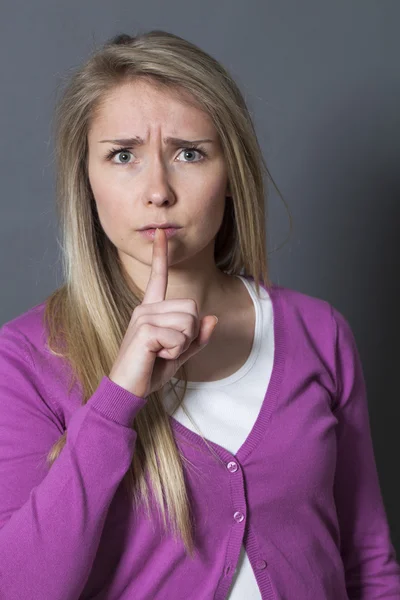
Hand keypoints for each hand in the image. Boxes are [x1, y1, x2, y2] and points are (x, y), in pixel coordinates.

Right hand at [108, 227, 218, 397]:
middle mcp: (145, 308)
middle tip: (169, 349)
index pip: (158, 277)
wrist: (127, 391)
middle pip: (193, 307)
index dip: (161, 255)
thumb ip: (197, 338)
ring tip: (161, 353)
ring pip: (190, 322)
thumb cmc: (149, 371)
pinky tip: (156, 357)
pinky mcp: (145, 330)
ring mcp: (143, 316)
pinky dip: (176, 352)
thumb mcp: (179, 354)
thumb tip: (213, 318)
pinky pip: (180, 337)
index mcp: (151, 310)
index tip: (162, 233)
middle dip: (191, 333)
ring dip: (183, 344)